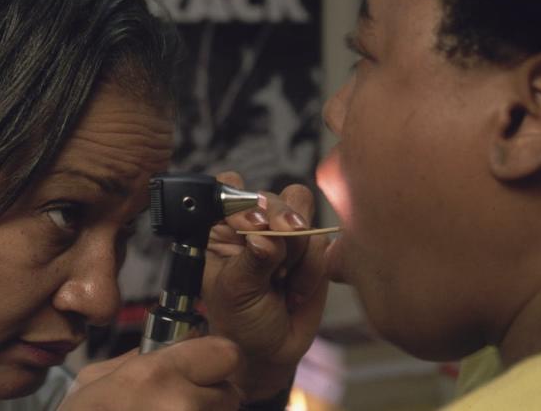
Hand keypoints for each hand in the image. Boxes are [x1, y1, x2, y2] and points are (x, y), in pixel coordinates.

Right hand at [59, 336, 243, 410]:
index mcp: (156, 376)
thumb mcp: (93, 381)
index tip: (204, 368)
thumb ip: (138, 358)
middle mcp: (182, 406)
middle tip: (181, 403)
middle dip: (211, 397)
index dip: (214, 360)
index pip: (226, 354)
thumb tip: (172, 346)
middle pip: (231, 394)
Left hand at [201, 171, 328, 401]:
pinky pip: (322, 239)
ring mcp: (281, 231)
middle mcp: (250, 221)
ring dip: (296, 246)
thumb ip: (251, 261)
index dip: (242, 201)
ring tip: (282, 280)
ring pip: (300, 209)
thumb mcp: (235, 290)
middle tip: (280, 251)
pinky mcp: (310, 247)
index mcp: (218, 226)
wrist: (270, 350)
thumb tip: (265, 238)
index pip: (226, 190)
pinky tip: (295, 290)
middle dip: (278, 222)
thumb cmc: (239, 319)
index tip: (252, 224)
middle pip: (270, 195)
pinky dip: (312, 266)